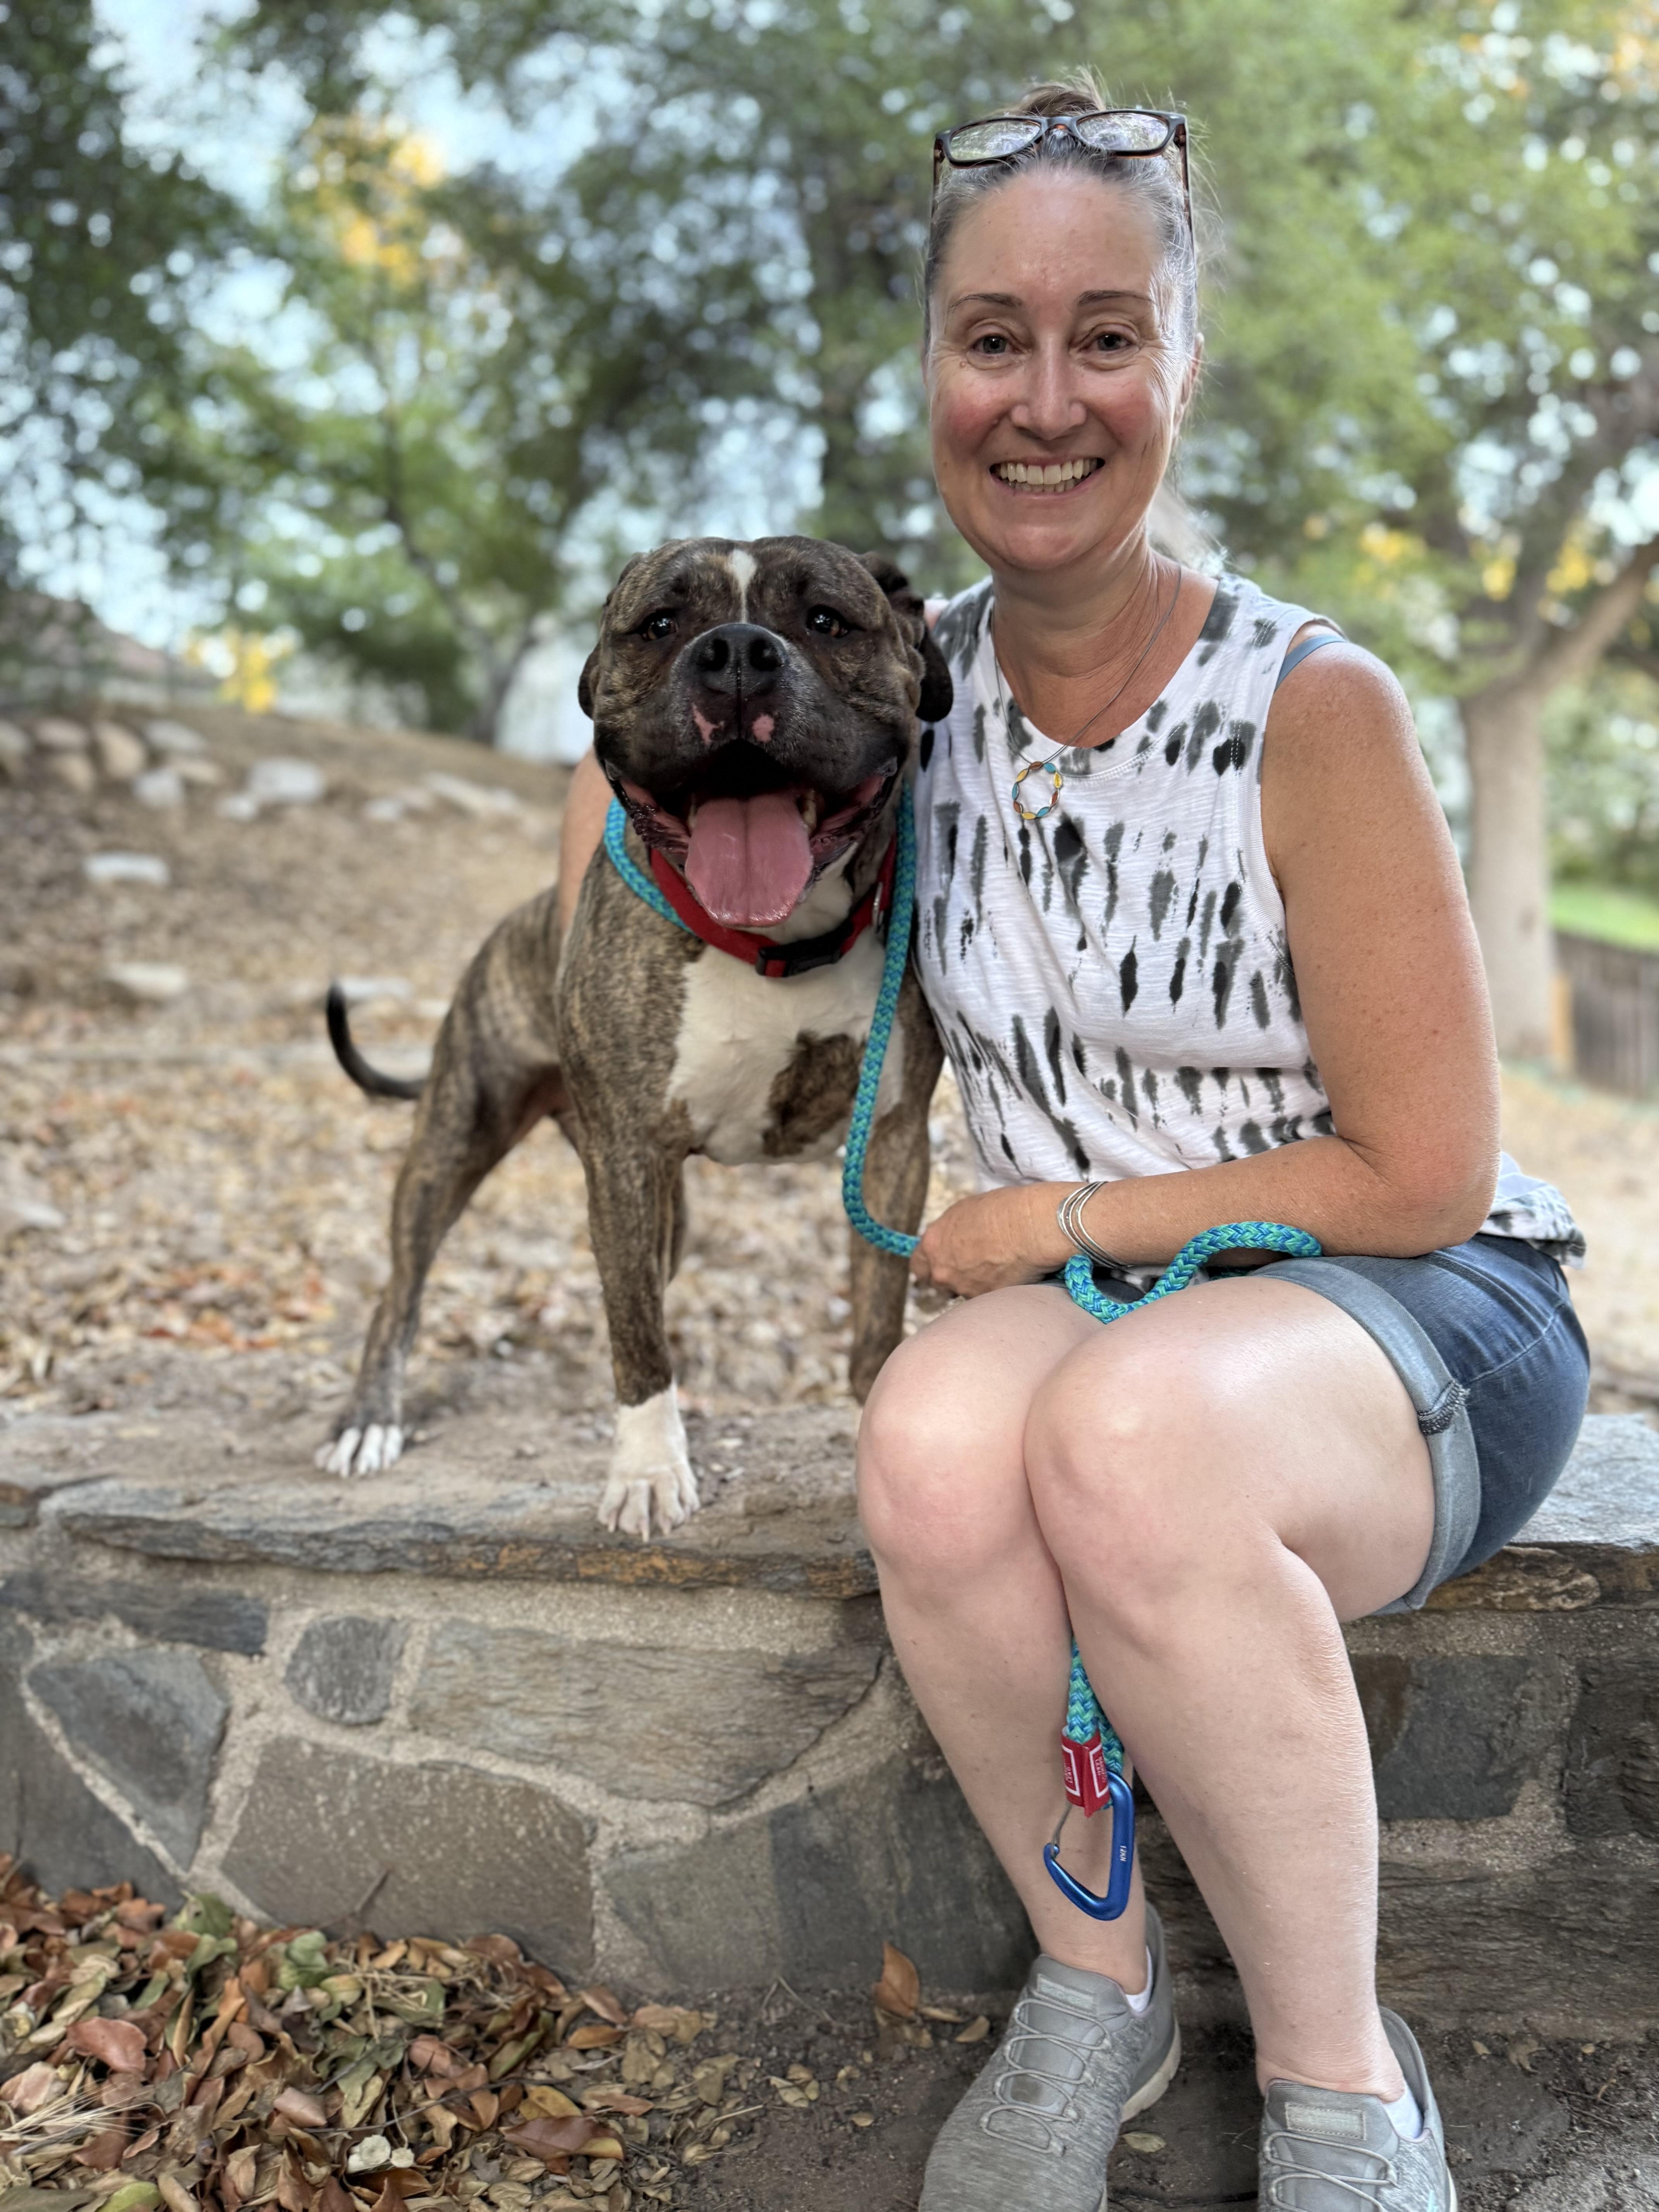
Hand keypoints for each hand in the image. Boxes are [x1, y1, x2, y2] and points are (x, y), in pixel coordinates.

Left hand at [910, 1184, 1073, 1299]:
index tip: (940, 1264)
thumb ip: (950, 1233)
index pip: (918, 1265)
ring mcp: (964, 1289)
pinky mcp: (987, 1301)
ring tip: (998, 1267)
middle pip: (939, 1283)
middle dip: (952, 1278)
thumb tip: (951, 1241)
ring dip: (975, 1285)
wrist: (1032, 1227)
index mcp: (933, 1244)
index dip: (930, 1265)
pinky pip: (986, 1300)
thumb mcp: (965, 1212)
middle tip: (972, 1267)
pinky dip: (995, 1291)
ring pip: (964, 1292)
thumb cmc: (1003, 1209)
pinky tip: (1010, 1275)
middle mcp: (943, 1271)